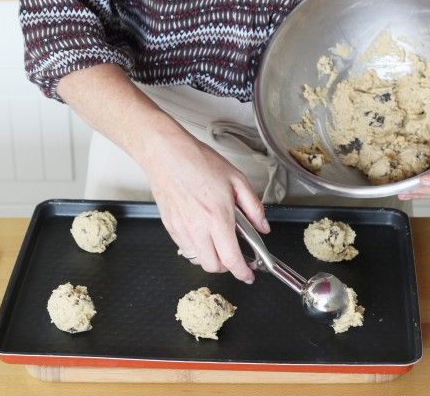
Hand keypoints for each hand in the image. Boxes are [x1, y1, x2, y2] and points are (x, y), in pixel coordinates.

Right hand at [142, 124, 268, 283]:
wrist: (166, 154)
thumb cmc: (199, 161)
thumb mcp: (237, 179)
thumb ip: (253, 207)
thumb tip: (262, 227)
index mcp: (218, 216)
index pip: (232, 259)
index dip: (243, 272)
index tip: (249, 274)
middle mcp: (198, 227)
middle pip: (213, 266)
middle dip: (227, 267)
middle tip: (235, 256)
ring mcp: (181, 228)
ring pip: (198, 260)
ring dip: (211, 258)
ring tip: (218, 241)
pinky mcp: (169, 226)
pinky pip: (185, 248)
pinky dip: (196, 247)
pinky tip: (202, 232)